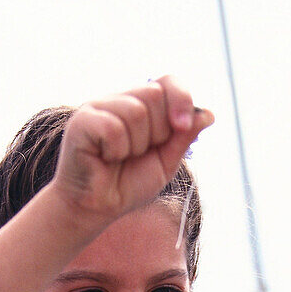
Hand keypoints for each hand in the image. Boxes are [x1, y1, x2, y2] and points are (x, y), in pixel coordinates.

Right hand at [52, 76, 213, 223]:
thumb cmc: (127, 186)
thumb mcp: (165, 163)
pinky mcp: (82, 121)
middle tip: (136, 154)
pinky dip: (115, 151)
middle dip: (156, 133)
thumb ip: (183, 138)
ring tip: (118, 159)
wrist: (96, 209)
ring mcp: (98, 107)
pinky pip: (114, 128)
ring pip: (136, 112)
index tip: (182, 126)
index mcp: (141, 105)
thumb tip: (208, 114)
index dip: (181, 99)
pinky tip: (103, 159)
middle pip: (155, 95)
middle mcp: (119, 100)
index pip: (168, 82)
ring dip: (134, 145)